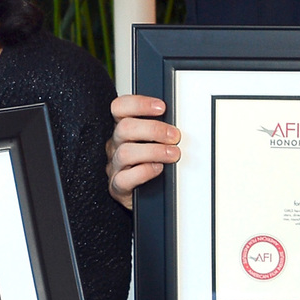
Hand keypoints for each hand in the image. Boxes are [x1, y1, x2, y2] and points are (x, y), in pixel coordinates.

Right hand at [107, 95, 179, 209]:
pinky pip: (124, 179)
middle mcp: (116, 145)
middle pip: (124, 128)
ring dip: (154, 151)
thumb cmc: (150, 163)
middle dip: (153, 129)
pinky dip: (144, 172)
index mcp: (124, 130)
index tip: (161, 107)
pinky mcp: (117, 187)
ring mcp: (115, 166)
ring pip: (125, 152)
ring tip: (173, 154)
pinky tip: (158, 169)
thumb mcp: (155, 141)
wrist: (145, 195)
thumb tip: (184, 121)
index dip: (138, 104)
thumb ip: (162, 129)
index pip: (120, 108)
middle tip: (174, 136)